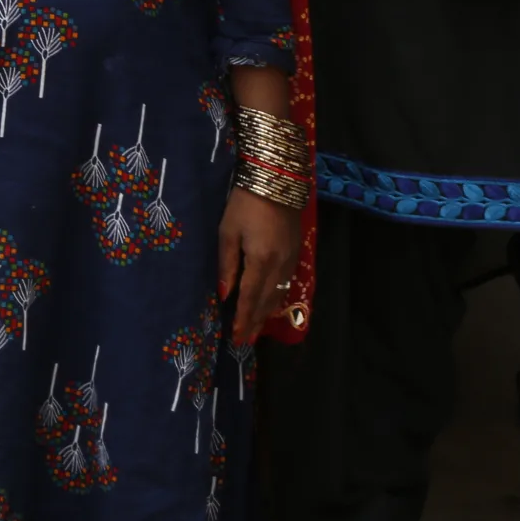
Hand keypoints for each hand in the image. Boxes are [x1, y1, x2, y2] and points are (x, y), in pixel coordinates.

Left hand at [216, 187, 298, 345]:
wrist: (277, 180)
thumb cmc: (245, 203)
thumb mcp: (228, 232)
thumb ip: (226, 265)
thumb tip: (223, 294)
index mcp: (261, 262)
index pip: (250, 299)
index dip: (243, 320)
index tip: (236, 338)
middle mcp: (280, 266)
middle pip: (267, 302)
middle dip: (255, 322)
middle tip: (244, 340)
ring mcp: (291, 260)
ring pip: (278, 295)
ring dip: (266, 313)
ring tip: (255, 327)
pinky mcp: (296, 253)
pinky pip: (285, 284)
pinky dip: (276, 298)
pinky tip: (270, 303)